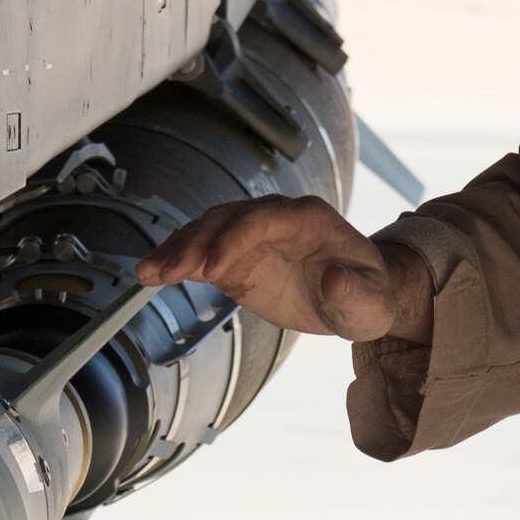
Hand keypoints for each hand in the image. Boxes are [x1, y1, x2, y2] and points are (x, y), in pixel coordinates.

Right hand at [134, 196, 431, 341]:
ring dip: (178, 250)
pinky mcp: (237, 257)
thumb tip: (332, 278)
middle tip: (168, 272)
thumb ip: (354, 292)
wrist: (359, 298)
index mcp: (310, 218)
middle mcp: (277, 218)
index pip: (263, 218)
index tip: (212, 268)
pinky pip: (202, 253)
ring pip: (208, 231)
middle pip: (227, 220)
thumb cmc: (370, 295)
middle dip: (196, 243)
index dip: (234, 238)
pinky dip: (177, 262)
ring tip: (148, 273)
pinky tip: (150, 275)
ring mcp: (253, 235)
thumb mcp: (371, 301)